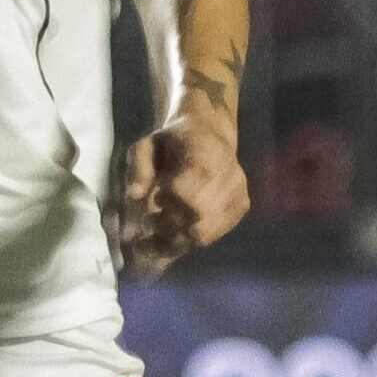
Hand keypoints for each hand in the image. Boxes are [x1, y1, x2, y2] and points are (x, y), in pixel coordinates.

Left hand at [122, 116, 249, 278]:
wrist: (209, 134)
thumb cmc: (171, 142)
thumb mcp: (146, 146)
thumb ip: (138, 167)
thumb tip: (134, 195)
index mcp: (204, 152)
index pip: (187, 192)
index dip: (168, 204)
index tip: (157, 199)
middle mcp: (228, 173)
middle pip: (196, 216)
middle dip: (167, 227)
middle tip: (150, 222)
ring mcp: (238, 191)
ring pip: (204, 233)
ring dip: (174, 241)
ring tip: (156, 235)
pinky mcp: (242, 206)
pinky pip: (213, 235)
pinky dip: (189, 241)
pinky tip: (175, 231)